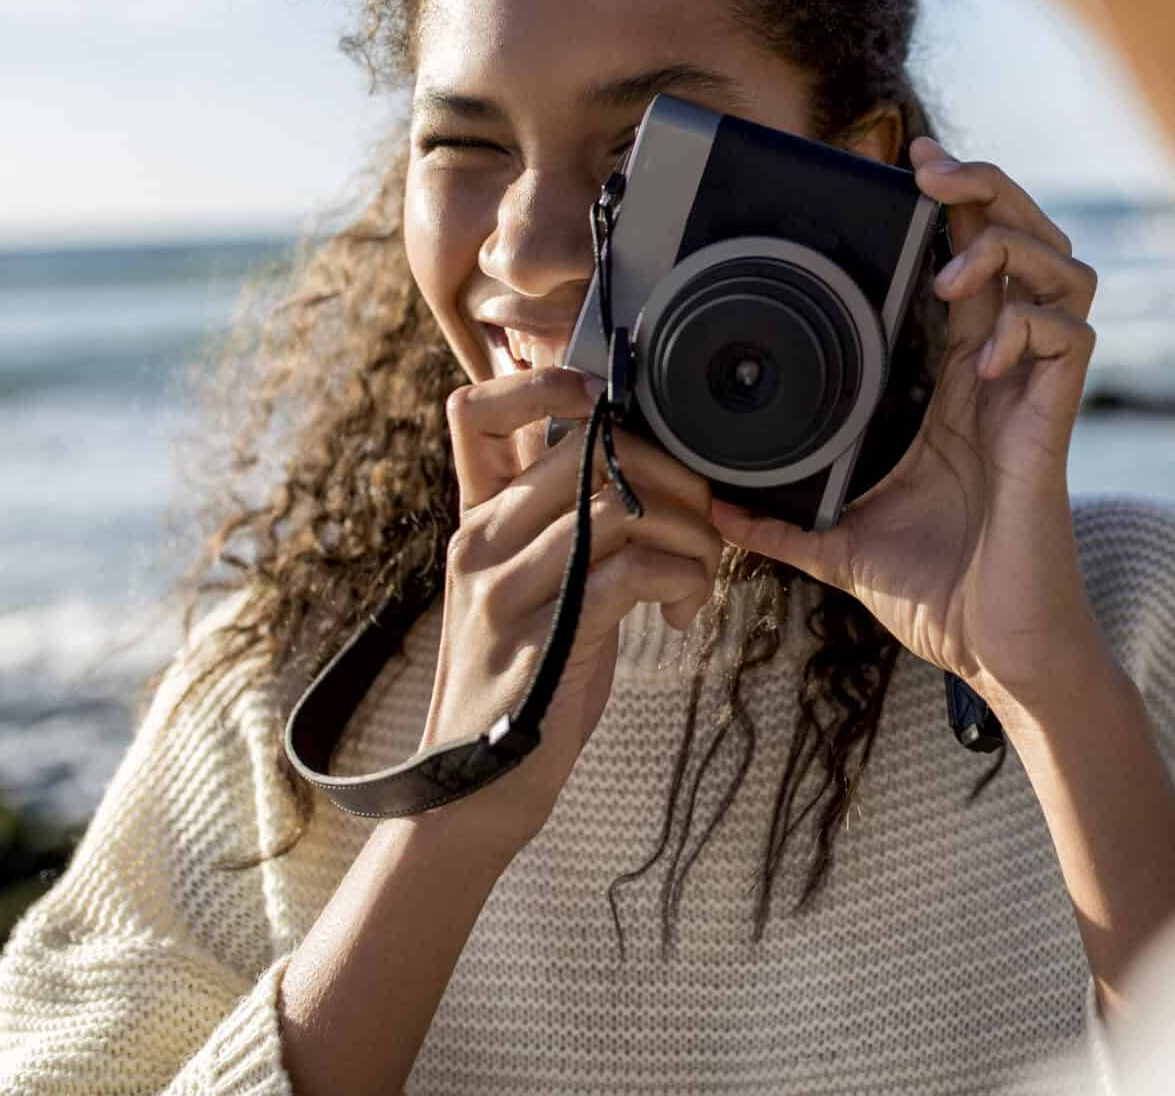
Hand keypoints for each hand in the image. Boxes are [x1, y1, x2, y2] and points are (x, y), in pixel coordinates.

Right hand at [416, 368, 724, 856]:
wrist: (473, 791)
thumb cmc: (524, 678)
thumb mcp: (525, 587)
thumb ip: (555, 523)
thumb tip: (622, 455)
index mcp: (475, 521)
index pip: (476, 411)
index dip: (546, 383)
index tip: (612, 409)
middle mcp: (478, 542)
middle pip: (589, 449)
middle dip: (673, 473)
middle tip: (702, 520)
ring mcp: (506, 591)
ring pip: (624, 507)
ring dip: (690, 534)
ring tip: (700, 573)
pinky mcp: (544, 640)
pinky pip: (634, 571)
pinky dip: (681, 581)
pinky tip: (681, 615)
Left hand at [709, 138, 1110, 716]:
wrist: (999, 654)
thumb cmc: (945, 598)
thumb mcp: (844, 547)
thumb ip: (784, 525)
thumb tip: (715, 514)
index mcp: (963, 385)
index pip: (971, 268)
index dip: (954, 211)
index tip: (905, 172)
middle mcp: (1006, 375)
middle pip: (1027, 242)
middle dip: (989, 192)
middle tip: (933, 172)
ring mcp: (1036, 395)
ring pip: (1064, 272)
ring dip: (1012, 248)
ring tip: (959, 269)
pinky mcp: (1054, 425)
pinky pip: (1070, 339)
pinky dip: (1031, 324)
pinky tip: (993, 349)